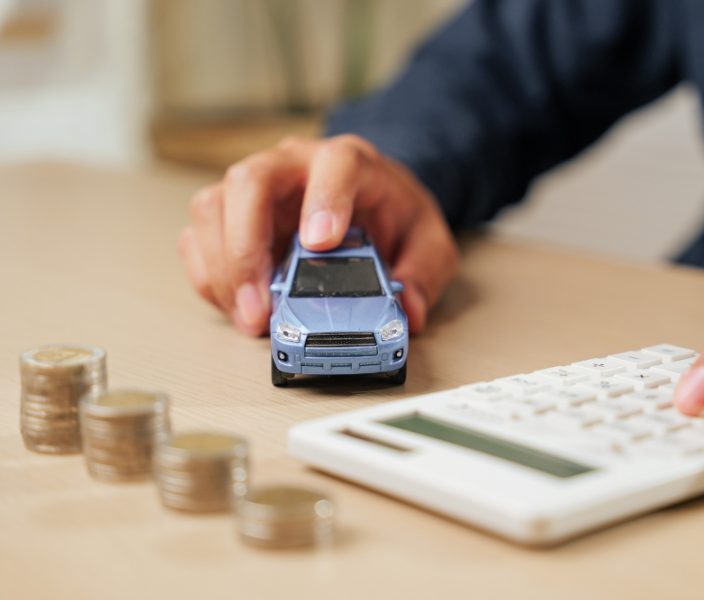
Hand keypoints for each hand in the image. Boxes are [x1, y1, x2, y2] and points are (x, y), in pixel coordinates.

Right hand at [178, 134, 458, 335]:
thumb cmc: (394, 214)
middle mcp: (293, 166)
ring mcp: (255, 189)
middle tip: (261, 306)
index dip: (325, 199)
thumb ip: (426, 274)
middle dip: (247, 248)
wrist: (370, 202)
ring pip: (213, 208)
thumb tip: (410, 312)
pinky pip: (199, 239)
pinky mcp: (230, 216)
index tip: (321, 243)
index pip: (335, 164)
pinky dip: (210, 278)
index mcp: (348, 162)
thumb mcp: (429, 243)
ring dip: (223, 269)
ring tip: (250, 318)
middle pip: (250, 182)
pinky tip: (236, 308)